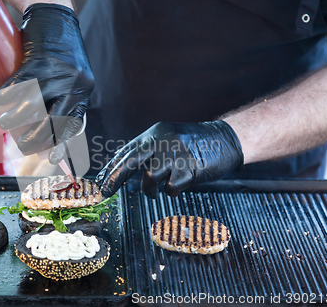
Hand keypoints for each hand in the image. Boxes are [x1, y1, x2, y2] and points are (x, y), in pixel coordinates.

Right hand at [0, 3, 93, 163]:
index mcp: (82, 92)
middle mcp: (75, 85)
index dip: (60, 145)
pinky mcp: (41, 60)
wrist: (52, 11)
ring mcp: (59, 73)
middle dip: (35, 140)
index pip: (73, 125)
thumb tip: (33, 125)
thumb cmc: (55, 48)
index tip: (50, 160)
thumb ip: (56, 97)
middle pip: (54, 123)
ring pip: (34, 107)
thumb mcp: (66, 75)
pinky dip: (6, 96)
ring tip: (3, 122)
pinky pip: (21, 86)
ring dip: (15, 119)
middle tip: (21, 145)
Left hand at [95, 121, 243, 197]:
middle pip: (131, 161)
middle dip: (115, 178)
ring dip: (149, 189)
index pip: (126, 151)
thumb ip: (148, 153)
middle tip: (106, 192)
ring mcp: (176, 152)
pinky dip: (170, 191)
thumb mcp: (167, 140)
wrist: (226, 139)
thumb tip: (123, 173)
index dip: (111, 167)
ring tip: (154, 192)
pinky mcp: (190, 166)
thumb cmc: (194, 144)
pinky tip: (175, 188)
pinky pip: (171, 186)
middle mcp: (162, 140)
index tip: (100, 181)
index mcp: (154, 133)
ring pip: (150, 176)